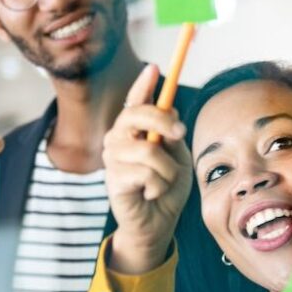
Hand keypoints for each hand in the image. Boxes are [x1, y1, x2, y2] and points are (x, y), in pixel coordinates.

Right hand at [102, 64, 192, 274]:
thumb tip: (171, 113)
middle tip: (179, 134)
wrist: (157, 223)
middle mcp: (118, 139)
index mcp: (134, 130)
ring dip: (167, 170)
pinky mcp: (113, 179)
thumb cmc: (166, 188)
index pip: (135, 101)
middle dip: (163, 121)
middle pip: (138, 114)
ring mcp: (113, 158)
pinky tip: (150, 194)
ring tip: (162, 182)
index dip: (143, 84)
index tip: (154, 67)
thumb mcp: (177, 156)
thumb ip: (171, 135)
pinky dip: (159, 186)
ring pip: (150, 150)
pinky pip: (147, 173)